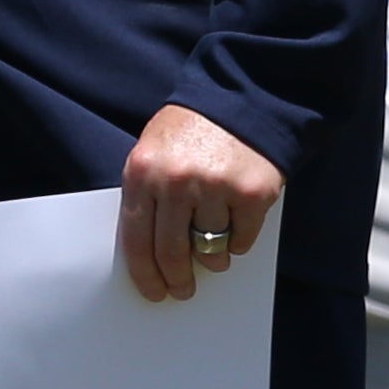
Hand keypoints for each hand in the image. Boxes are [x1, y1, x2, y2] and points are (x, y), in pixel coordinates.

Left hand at [118, 103, 281, 302]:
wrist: (240, 97)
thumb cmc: (190, 131)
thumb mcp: (153, 153)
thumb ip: (148, 196)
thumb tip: (149, 254)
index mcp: (142, 172)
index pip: (136, 239)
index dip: (144, 273)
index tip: (152, 291)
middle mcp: (176, 182)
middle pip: (171, 252)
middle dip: (176, 279)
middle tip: (181, 290)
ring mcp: (215, 188)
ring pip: (210, 251)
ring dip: (212, 259)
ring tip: (213, 250)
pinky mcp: (252, 194)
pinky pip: (241, 241)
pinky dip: (238, 241)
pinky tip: (235, 224)